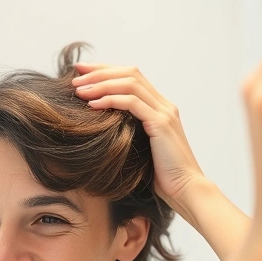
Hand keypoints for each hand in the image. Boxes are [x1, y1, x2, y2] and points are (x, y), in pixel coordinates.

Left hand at [72, 64, 205, 214]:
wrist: (186, 190)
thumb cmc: (163, 177)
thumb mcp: (143, 149)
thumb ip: (130, 133)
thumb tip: (103, 130)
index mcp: (161, 108)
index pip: (132, 76)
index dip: (106, 70)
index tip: (82, 73)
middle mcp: (164, 105)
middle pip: (130, 73)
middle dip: (100, 72)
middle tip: (75, 76)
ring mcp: (164, 113)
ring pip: (130, 84)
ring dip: (101, 84)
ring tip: (79, 90)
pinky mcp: (161, 124)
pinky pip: (132, 103)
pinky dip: (110, 100)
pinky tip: (92, 105)